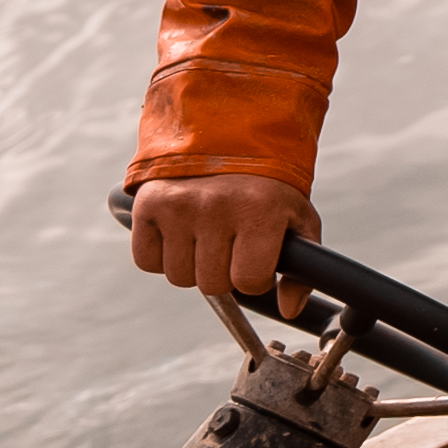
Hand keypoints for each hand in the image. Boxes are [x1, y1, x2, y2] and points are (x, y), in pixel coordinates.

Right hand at [129, 174, 318, 318]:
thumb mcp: (297, 219)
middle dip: (225, 273)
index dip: (255, 279)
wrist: (228, 137)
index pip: (250, 281)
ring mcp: (179, 206)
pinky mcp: (148, 205)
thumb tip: (289, 310)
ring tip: (207, 236)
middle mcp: (216, 207)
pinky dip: (162, 256)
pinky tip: (181, 233)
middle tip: (231, 246)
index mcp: (259, 211)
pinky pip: (147, 261)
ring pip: (179, 277)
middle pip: (212, 284)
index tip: (257, 262)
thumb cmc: (267, 187)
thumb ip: (300, 269)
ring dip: (194, 266)